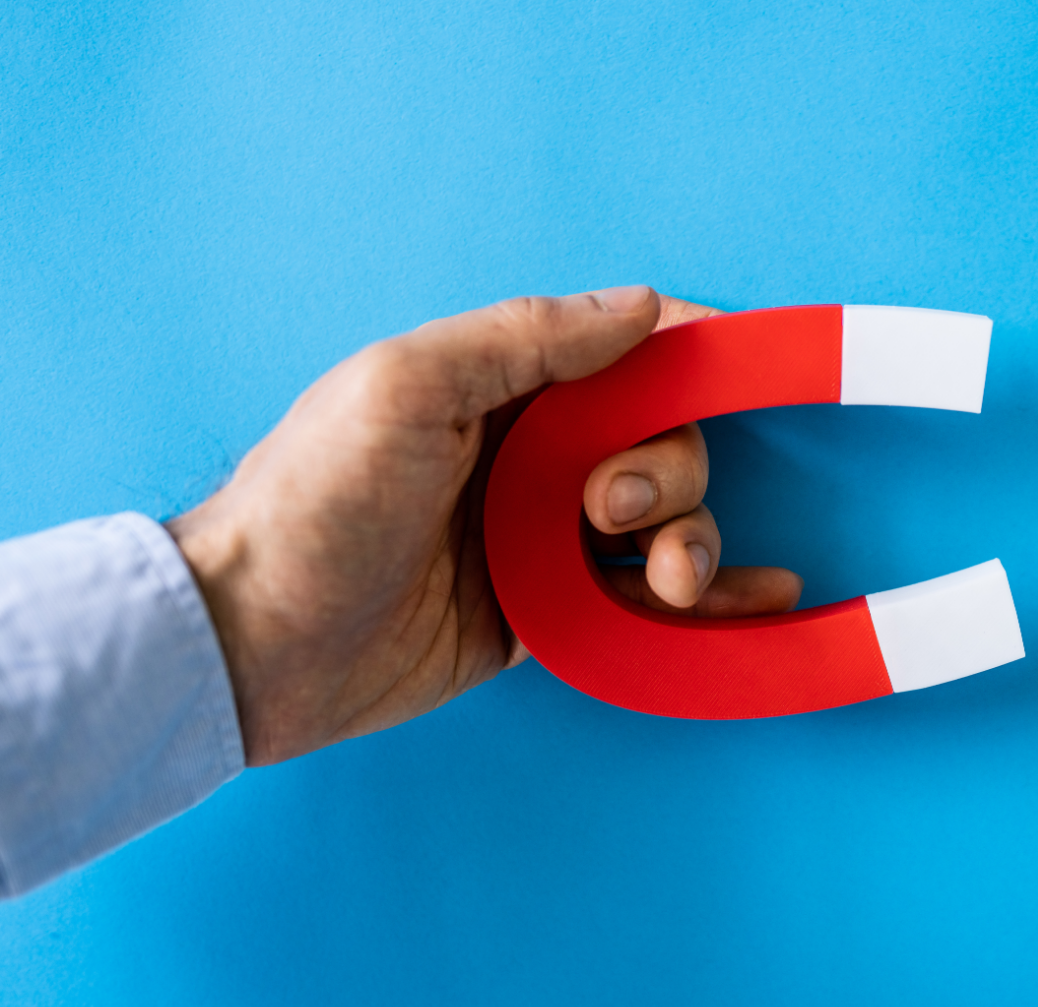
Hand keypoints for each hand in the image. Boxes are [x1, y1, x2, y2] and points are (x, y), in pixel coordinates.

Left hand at [165, 286, 801, 765]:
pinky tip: (764, 600)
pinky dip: (710, 600)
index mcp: (498, 387)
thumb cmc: (312, 503)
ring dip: (691, 542)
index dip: (692, 355)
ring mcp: (541, 539)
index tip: (752, 365)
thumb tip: (643, 306)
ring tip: (663, 579)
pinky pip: (644, 599)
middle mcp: (529, 457)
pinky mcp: (547, 615)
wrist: (251, 646)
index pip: (623, 352)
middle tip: (604, 510)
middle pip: (661, 444)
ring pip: (666, 523)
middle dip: (666, 473)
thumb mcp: (406, 390)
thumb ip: (525, 339)